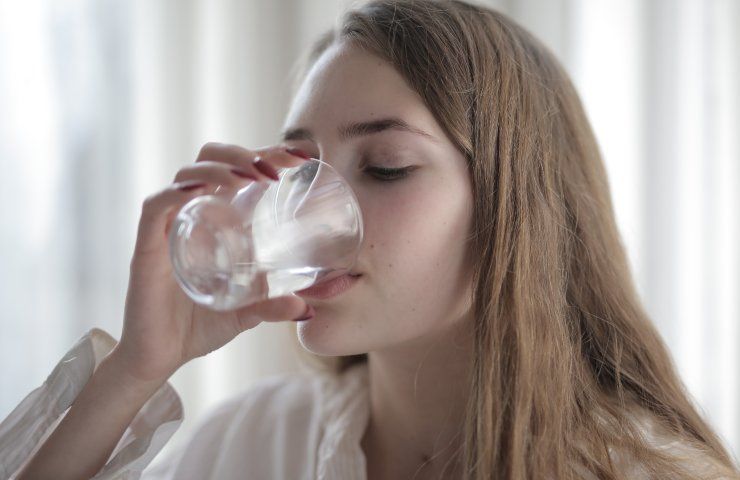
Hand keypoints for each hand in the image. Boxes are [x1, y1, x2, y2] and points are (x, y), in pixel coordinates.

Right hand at [108, 143, 312, 383]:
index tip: (300, 157)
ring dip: (220, 167)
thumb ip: (272, 306)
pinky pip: (156, 207)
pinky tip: (201, 190)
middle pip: (210, 159)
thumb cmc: (199, 326)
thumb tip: (306, 309)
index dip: (267, 155)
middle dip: (242, 153)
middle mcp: (191, 215)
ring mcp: (168, 228)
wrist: (160, 358)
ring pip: (186, 175)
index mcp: (215, 220)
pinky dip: (176, 193)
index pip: (238, 170)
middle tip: (274, 170)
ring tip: (249, 177)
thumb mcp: (245, 314)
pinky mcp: (146, 247)